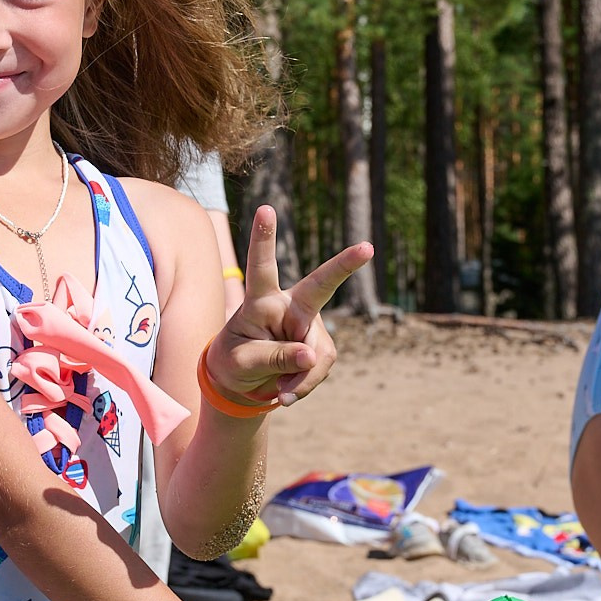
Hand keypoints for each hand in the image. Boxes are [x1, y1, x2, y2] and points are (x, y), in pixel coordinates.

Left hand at [204, 206, 373, 405]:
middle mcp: (289, 306)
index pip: (262, 268)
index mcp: (261, 301)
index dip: (264, 240)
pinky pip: (319, 369)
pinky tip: (288, 391)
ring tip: (280, 391)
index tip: (265, 209)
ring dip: (301, 379)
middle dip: (344, 265)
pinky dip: (304, 385)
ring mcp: (309, 324)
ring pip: (317, 354)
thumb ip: (274, 358)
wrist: (241, 383)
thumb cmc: (233, 363)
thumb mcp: (241, 363)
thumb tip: (312, 358)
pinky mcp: (319, 345)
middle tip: (367, 248)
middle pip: (320, 286)